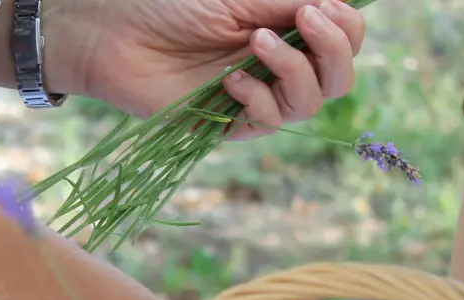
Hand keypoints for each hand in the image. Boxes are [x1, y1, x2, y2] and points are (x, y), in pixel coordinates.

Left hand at [44, 0, 363, 135]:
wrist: (117, 34)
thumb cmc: (172, 6)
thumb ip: (290, 2)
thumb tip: (341, 5)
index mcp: (287, 29)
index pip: (345, 39)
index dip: (346, 28)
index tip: (321, 8)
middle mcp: (279, 65)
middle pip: (339, 77)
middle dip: (333, 50)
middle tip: (305, 20)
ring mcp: (258, 95)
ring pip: (310, 102)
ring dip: (294, 69)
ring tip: (256, 41)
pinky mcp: (230, 124)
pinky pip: (269, 122)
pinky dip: (257, 97)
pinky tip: (229, 79)